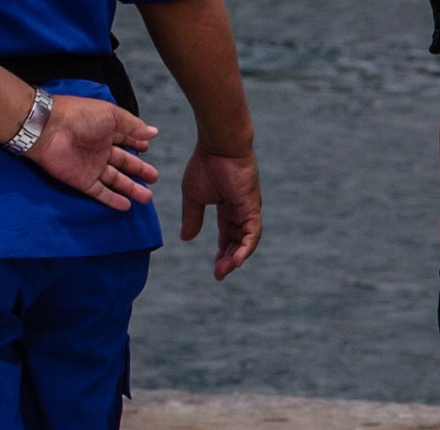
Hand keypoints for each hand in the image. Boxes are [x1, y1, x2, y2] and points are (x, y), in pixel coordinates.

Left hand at [29, 93, 158, 210]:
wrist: (50, 129)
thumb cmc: (81, 116)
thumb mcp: (112, 115)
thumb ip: (133, 125)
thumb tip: (153, 133)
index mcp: (106, 130)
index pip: (125, 139)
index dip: (136, 144)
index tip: (146, 149)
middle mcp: (100, 149)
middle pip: (123, 162)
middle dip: (138, 170)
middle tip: (153, 178)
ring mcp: (91, 166)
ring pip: (115, 180)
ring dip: (131, 189)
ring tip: (147, 198)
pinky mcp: (82, 180)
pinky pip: (100, 192)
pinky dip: (113, 200)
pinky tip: (126, 206)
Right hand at [180, 142, 260, 279]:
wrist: (218, 145)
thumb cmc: (205, 164)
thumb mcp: (193, 197)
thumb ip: (192, 218)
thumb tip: (186, 239)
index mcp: (227, 207)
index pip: (228, 235)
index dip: (222, 252)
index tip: (215, 268)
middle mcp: (240, 210)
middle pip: (238, 241)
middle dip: (229, 259)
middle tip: (219, 274)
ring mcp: (248, 209)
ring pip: (247, 241)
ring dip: (236, 257)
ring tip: (225, 270)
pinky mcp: (252, 207)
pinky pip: (252, 233)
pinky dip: (245, 248)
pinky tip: (236, 261)